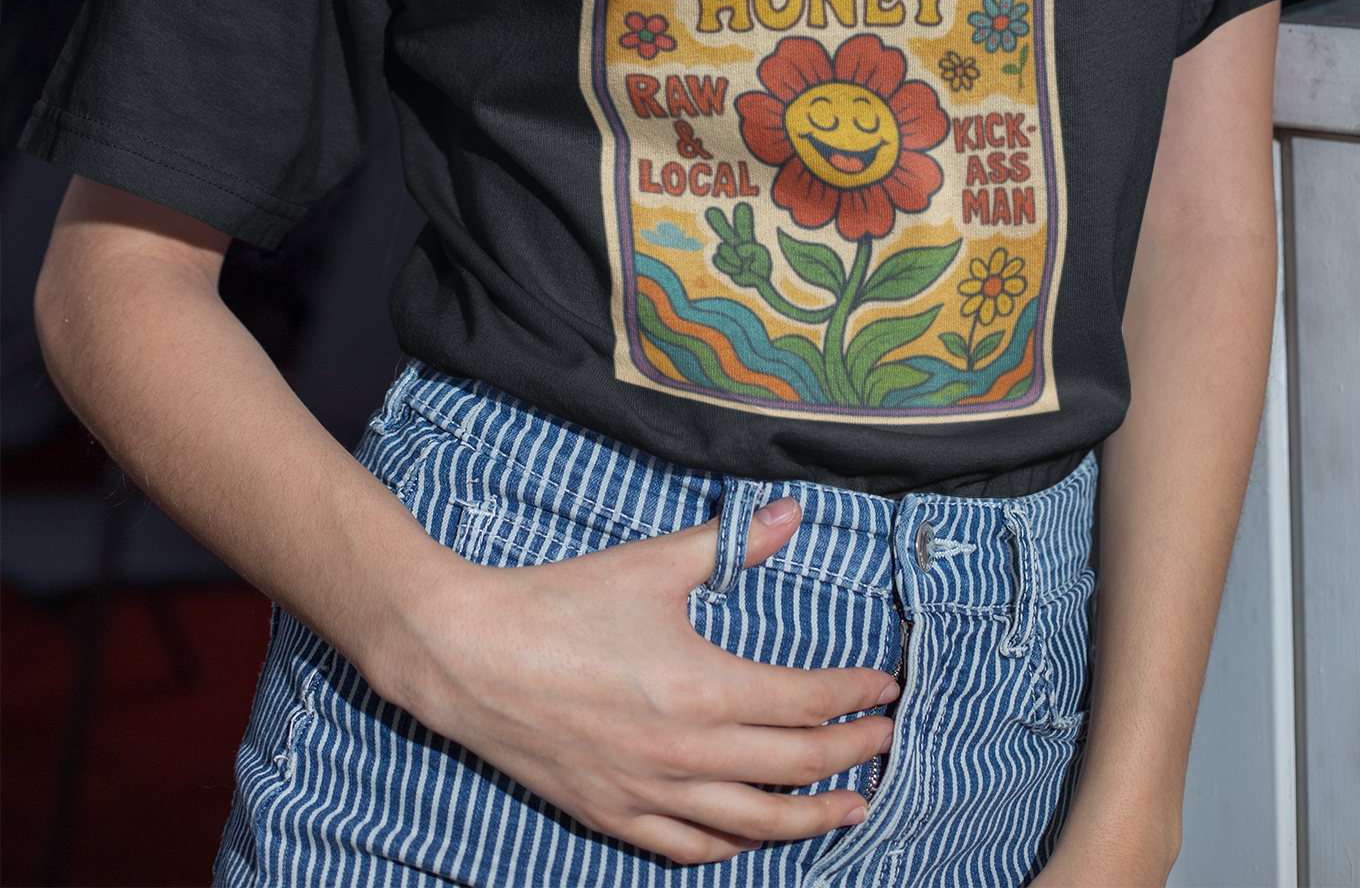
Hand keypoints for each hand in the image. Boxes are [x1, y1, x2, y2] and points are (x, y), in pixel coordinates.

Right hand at [388, 495, 898, 862]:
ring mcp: (649, 794)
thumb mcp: (653, 563)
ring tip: (849, 807)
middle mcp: (686, 755)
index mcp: (702, 689)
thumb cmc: (562, 603)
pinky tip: (754, 839)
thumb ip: (729, 544)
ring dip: (810, 817)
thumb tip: (791, 512)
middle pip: (794, 767)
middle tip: (887, 743)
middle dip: (851, 756)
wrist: (470, 656)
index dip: (854, 695)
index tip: (887, 688)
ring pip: (752, 825)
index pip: (805, 702)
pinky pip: (690, 849)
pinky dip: (735, 847)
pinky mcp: (613, 815)